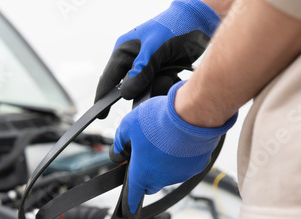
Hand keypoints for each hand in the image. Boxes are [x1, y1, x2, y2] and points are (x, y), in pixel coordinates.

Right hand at [95, 0, 219, 102]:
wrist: (201, 21)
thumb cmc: (176, 26)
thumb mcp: (156, 48)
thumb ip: (140, 71)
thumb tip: (126, 93)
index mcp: (124, 52)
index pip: (108, 78)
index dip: (103, 97)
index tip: (100, 115)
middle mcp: (134, 61)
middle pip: (129, 89)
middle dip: (142, 92)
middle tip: (156, 87)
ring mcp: (148, 68)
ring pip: (145, 91)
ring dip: (158, 88)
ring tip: (169, 76)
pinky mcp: (161, 72)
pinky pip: (158, 88)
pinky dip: (166, 87)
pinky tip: (175, 77)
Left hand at [110, 81, 236, 216]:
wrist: (192, 115)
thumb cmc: (159, 121)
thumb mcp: (127, 126)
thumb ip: (119, 142)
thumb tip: (117, 153)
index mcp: (142, 174)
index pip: (132, 196)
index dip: (129, 204)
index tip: (129, 212)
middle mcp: (161, 179)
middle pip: (150, 183)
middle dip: (146, 172)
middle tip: (145, 152)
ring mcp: (180, 175)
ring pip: (168, 173)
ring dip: (165, 162)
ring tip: (165, 138)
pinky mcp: (196, 167)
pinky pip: (185, 165)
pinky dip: (181, 156)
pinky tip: (180, 139)